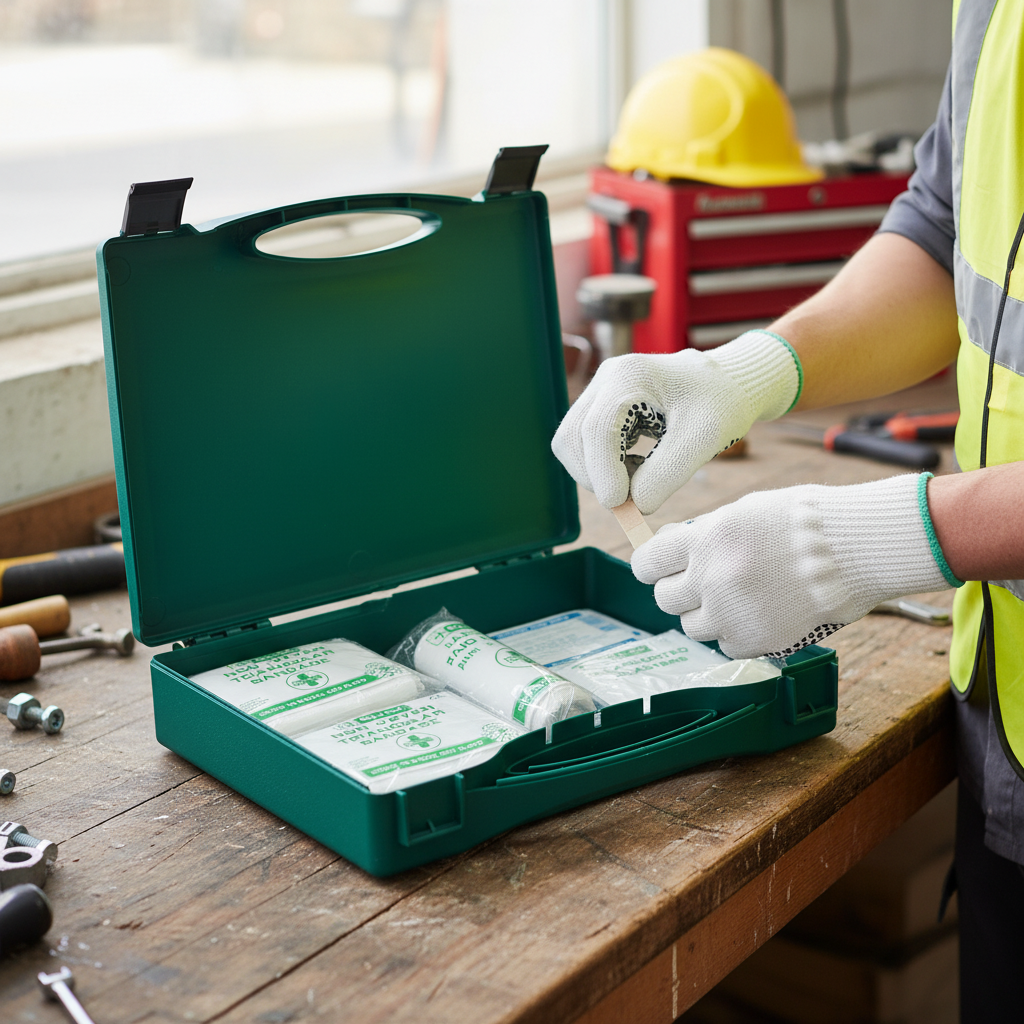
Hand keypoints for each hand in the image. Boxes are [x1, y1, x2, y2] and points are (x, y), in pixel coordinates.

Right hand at [551, 330, 800, 513]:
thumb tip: (632, 504)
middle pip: (573, 438)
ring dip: (598, 474)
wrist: (727, 384)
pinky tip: (637, 468)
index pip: (597, 430)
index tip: (622, 504)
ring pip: (571, 444)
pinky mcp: (600, 408)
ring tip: (639, 480)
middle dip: (596, 476)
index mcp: (629, 375)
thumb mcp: (703, 440)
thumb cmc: (721, 404)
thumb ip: (666, 474)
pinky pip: (583, 446)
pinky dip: (603, 467)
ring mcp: (599, 392)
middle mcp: (606, 378)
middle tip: (632, 498)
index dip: (603, 472)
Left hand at [631, 474, 956, 658]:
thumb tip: (669, 548)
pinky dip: (736, 634)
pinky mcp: (755, 642)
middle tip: (702, 583)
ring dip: (707, 614)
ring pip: (692, 627)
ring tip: (738, 598)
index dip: (650, 567)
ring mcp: (732, 614)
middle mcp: (711, 579)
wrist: (855, 548)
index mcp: (705, 540)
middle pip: (665, 599)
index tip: (658, 569)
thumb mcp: (744, 512)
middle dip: (679, 591)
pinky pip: (725, 646)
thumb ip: (704, 534)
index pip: (647, 563)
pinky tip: (759, 614)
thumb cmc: (804, 522)